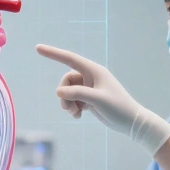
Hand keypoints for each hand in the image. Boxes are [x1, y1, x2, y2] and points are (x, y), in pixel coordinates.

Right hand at [35, 45, 169, 154]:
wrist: (131, 122)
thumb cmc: (118, 107)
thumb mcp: (97, 100)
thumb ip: (77, 94)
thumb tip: (58, 91)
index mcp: (94, 71)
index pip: (69, 58)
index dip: (53, 53)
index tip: (38, 48)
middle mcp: (91, 77)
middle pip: (66, 80)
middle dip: (64, 94)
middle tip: (69, 108)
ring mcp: (90, 88)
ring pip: (68, 91)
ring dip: (68, 103)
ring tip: (75, 114)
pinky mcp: (90, 98)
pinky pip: (73, 99)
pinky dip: (73, 107)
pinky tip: (79, 116)